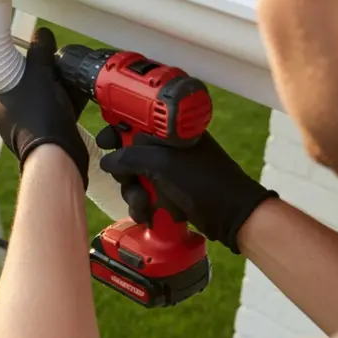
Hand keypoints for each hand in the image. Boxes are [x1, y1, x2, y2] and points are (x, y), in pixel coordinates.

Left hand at [0, 27, 89, 182]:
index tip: (41, 55)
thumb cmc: (40, 116)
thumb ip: (39, 50)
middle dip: (49, 73)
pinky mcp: (43, 134)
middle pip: (28, 82)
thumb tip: (41, 34)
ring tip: (73, 80)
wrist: (56, 155)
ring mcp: (25, 124)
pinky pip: (54, 111)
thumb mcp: (39, 73)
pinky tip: (80, 95)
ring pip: (43, 96)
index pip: (7, 69)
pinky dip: (66, 102)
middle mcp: (7, 112)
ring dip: (60, 87)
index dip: (26, 60)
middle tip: (61, 68)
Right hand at [96, 127, 276, 253]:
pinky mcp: (168, 193)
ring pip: (133, 179)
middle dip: (125, 172)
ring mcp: (168, 172)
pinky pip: (144, 196)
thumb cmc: (203, 182)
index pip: (134, 122)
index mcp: (169, 132)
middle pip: (128, 154)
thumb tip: (107, 161)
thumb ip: (130, 158)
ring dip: (133, 194)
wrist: (232, 216)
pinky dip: (142, 206)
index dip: (117, 130)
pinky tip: (148, 215)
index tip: (105, 141)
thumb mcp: (163, 165)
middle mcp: (167, 149)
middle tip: (130, 181)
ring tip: (144, 205)